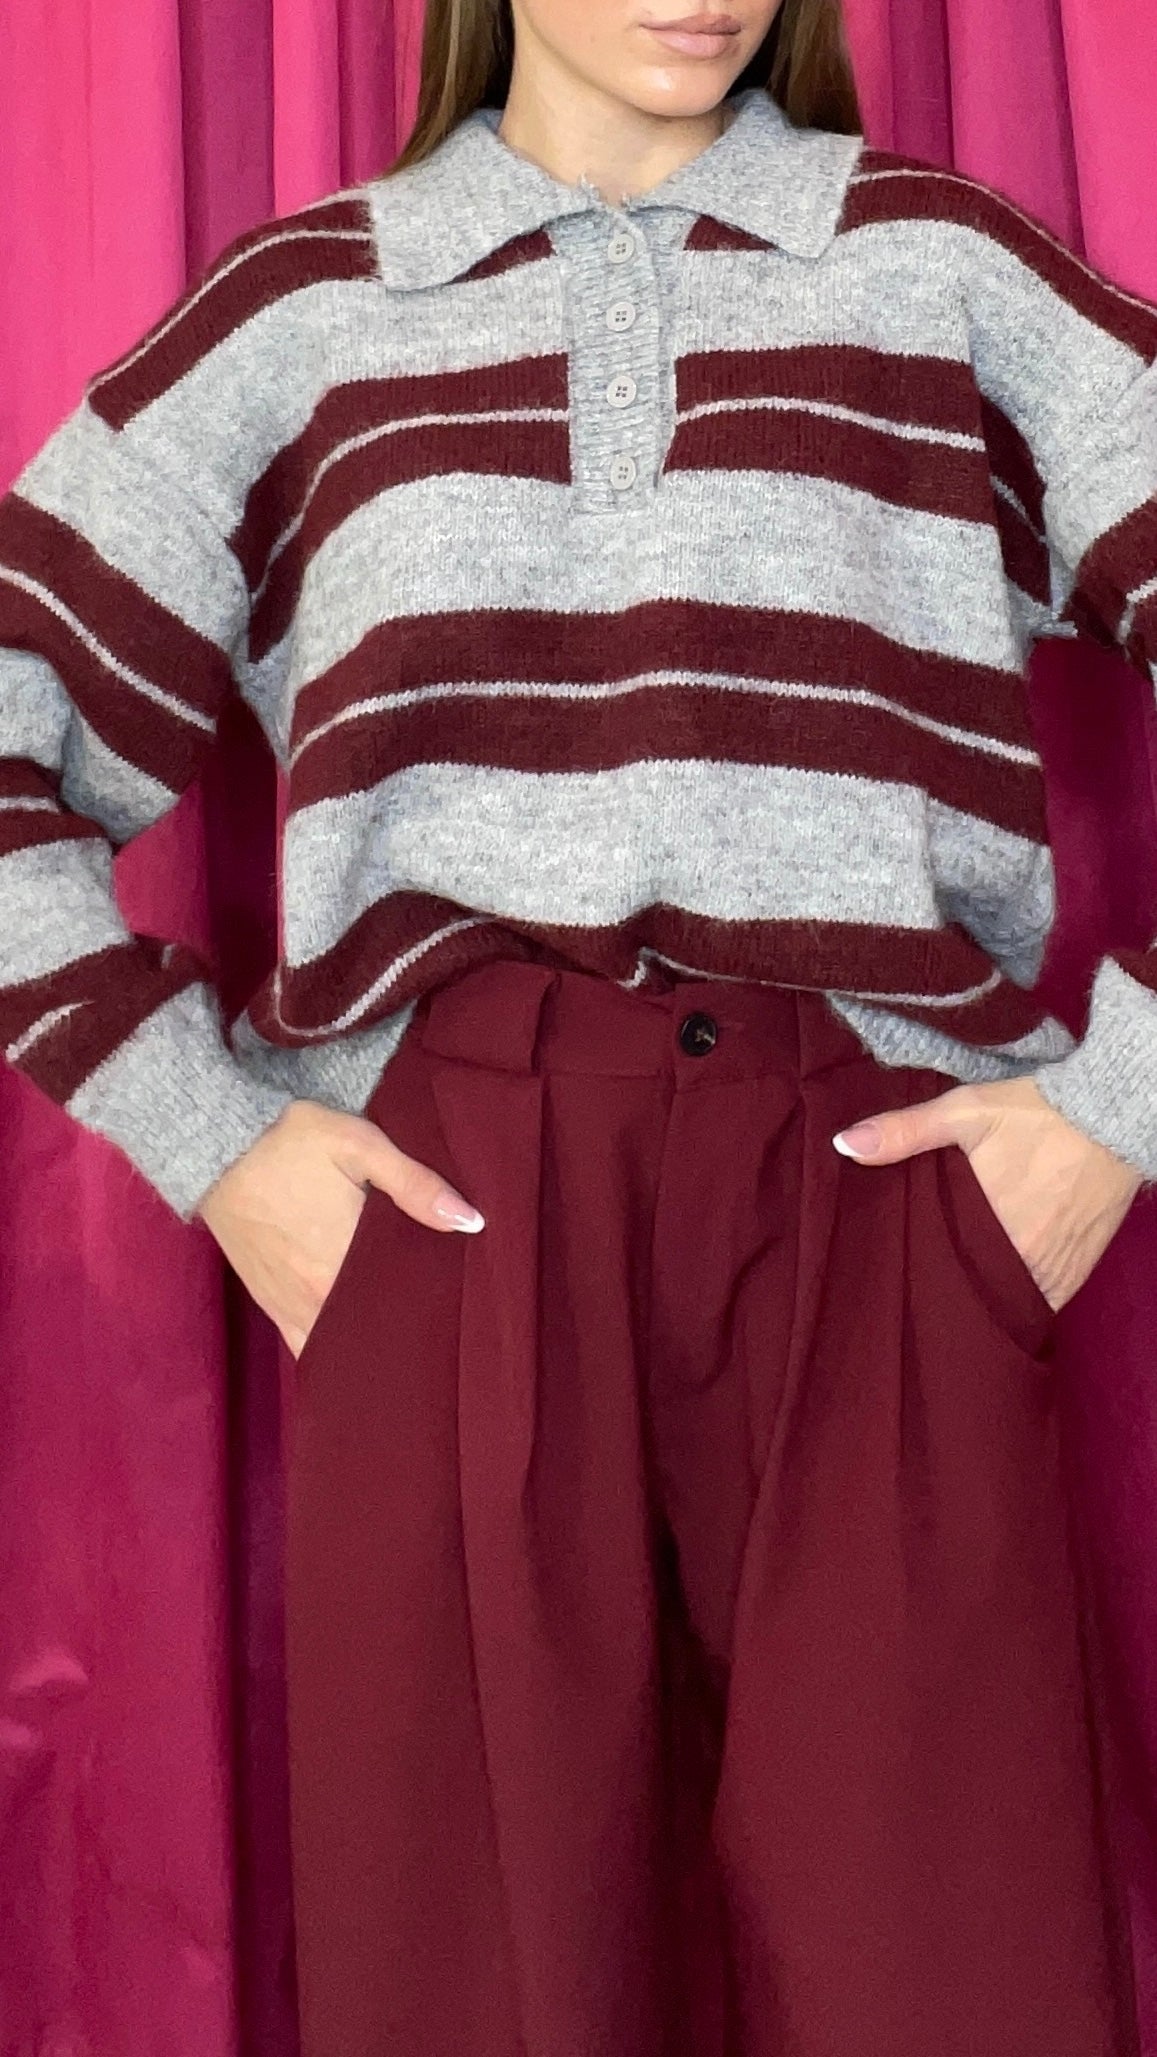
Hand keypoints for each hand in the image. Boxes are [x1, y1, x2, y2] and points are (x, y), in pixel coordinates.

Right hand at [194, 1098, 483, 1358]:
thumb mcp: (358, 1144)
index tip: (459, 1307)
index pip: (405, 1301)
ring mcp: (292, 1305)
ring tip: (404, 1345)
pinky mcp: (271, 1305)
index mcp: (346, 1258)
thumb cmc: (290, 1142)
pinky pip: (307, 1346)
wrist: (216, 1149)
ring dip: (369, 1345)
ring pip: (342, 1344)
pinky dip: (332, 1351)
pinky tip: (357, 1354)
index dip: (435, 1306)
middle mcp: (319, 1294)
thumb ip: (415, 1184)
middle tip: (440, 1327)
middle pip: (376, 1328)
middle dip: (407, 1329)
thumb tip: (471, 1221)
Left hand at [833, 1077, 1142, 1311]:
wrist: (1114, 1114)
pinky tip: (1001, 1284)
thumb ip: (905, 1132)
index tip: (899, 1281)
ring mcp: (1060, 1267)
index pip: (945, 1278)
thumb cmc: (1038, 1113)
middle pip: (978, 1294)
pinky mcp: (1082, 1265)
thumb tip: (844, 1145)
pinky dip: (1025, 1294)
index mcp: (994, 1231)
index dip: (921, 1282)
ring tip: (959, 1287)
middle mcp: (1030, 1261)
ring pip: (1013, 1301)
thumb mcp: (965, 1112)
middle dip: (952, 1291)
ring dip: (988, 1295)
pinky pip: (1047, 1297)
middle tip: (924, 1283)